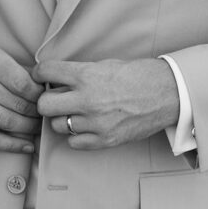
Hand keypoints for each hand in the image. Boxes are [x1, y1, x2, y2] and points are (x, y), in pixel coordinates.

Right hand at [0, 45, 41, 152]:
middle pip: (18, 104)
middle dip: (37, 113)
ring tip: (38, 128)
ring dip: (29, 129)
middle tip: (47, 116)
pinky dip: (12, 145)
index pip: (23, 82)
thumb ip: (16, 70)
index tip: (47, 99)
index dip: (40, 95)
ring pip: (7, 122)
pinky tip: (27, 146)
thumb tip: (45, 88)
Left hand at [33, 59, 179, 149]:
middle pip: (43, 106)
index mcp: (86, 75)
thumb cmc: (138, 76)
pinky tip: (86, 126)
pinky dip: (76, 136)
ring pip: (57, 126)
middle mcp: (86, 99)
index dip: (40, 74)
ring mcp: (95, 122)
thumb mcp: (105, 65)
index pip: (45, 72)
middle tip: (56, 99)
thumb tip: (56, 80)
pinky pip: (74, 142)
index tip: (42, 77)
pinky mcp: (104, 140)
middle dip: (46, 101)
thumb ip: (79, 73)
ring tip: (75, 113)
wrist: (167, 94)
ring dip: (63, 119)